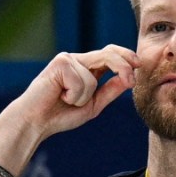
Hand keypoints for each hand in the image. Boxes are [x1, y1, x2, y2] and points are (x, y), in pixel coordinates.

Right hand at [8, 45, 139, 138]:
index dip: (126, 57)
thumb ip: (110, 90)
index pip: (110, 54)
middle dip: (123, 67)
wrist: (36, 122)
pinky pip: (81, 82)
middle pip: (108, 55)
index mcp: (86, 68)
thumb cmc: (61, 115)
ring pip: (93, 78)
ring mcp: (67, 60)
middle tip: (131, 80)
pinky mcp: (59, 63)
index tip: (139, 65)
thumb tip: (130, 78)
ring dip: (84, 97)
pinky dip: (74, 96)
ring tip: (67, 101)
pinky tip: (60, 96)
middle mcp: (77, 60)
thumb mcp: (93, 104)